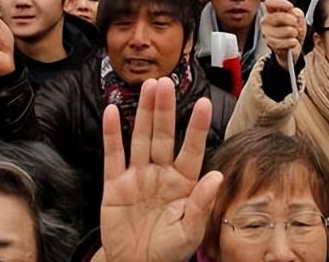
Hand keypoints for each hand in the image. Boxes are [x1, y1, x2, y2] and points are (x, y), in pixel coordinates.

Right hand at [101, 78, 222, 261]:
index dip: (195, 126)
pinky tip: (111, 111)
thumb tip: (217, 177)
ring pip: (140, 138)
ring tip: (148, 86)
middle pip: (162, 135)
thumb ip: (201, 204)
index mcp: (183, 182)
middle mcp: (160, 173)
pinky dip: (111, 133)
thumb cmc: (168, 250)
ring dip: (143, 112)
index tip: (202, 103)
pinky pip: (113, 155)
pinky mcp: (114, 185)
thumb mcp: (189, 231)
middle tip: (165, 82)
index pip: (191, 149)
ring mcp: (137, 176)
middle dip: (164, 109)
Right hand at [261, 0, 305, 66]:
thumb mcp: (299, 20)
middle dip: (289, 20)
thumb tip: (294, 11)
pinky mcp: (270, 44)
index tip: (290, 6)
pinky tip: (293, 41)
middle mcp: (267, 21)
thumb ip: (298, 13)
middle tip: (295, 22)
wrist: (293, 48)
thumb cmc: (294, 32)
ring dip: (292, 32)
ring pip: (280, 31)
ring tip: (295, 34)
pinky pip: (281, 42)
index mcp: (272, 12)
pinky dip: (290, 42)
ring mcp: (267, 33)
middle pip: (275, 17)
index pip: (270, 2)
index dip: (280, 3)